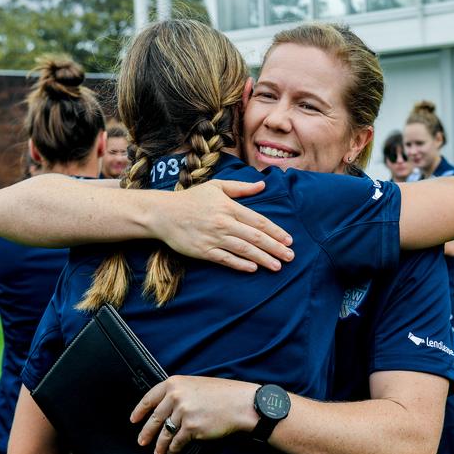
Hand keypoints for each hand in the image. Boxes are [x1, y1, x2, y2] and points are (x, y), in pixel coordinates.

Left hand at [130, 376, 258, 453]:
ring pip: (164, 432)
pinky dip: (173, 448)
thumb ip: (179, 393)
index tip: (134, 419)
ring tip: (158, 452)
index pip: (149, 397)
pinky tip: (173, 450)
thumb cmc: (223, 394)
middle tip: (142, 441)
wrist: (241, 403)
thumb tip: (165, 408)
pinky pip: (176, 441)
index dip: (139, 410)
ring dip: (159, 445)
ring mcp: (183, 412)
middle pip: (154, 418)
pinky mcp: (191, 428)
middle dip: (146, 432)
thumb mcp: (196, 384)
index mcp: (175, 383)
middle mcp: (176, 396)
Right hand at [151, 180, 293, 271]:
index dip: (275, 231)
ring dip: (262, 258)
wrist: (163, 213)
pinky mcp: (203, 251)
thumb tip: (263, 185)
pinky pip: (225, 259)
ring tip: (277, 266)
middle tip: (290, 256)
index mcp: (229, 207)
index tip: (289, 240)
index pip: (258, 221)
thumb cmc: (191, 199)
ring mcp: (213, 238)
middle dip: (275, 247)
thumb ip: (241, 188)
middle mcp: (224, 223)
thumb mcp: (216, 187)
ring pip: (243, 250)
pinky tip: (253, 268)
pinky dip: (240, 264)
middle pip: (255, 237)